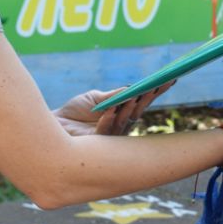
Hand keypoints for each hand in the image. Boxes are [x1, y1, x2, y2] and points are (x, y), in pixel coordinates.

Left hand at [53, 80, 171, 136]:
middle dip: (148, 98)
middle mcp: (120, 126)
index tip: (167, 79)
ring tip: (135, 94)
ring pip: (125, 121)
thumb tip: (131, 88)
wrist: (55, 124)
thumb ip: (112, 96)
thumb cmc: (75, 111)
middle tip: (156, 86)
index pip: (142, 102)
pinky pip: (106, 130)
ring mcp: (111, 136)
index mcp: (122, 114)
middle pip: (138, 112)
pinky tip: (110, 109)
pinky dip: (108, 118)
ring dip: (130, 107)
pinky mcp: (97, 144)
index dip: (155, 92)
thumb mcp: (95, 98)